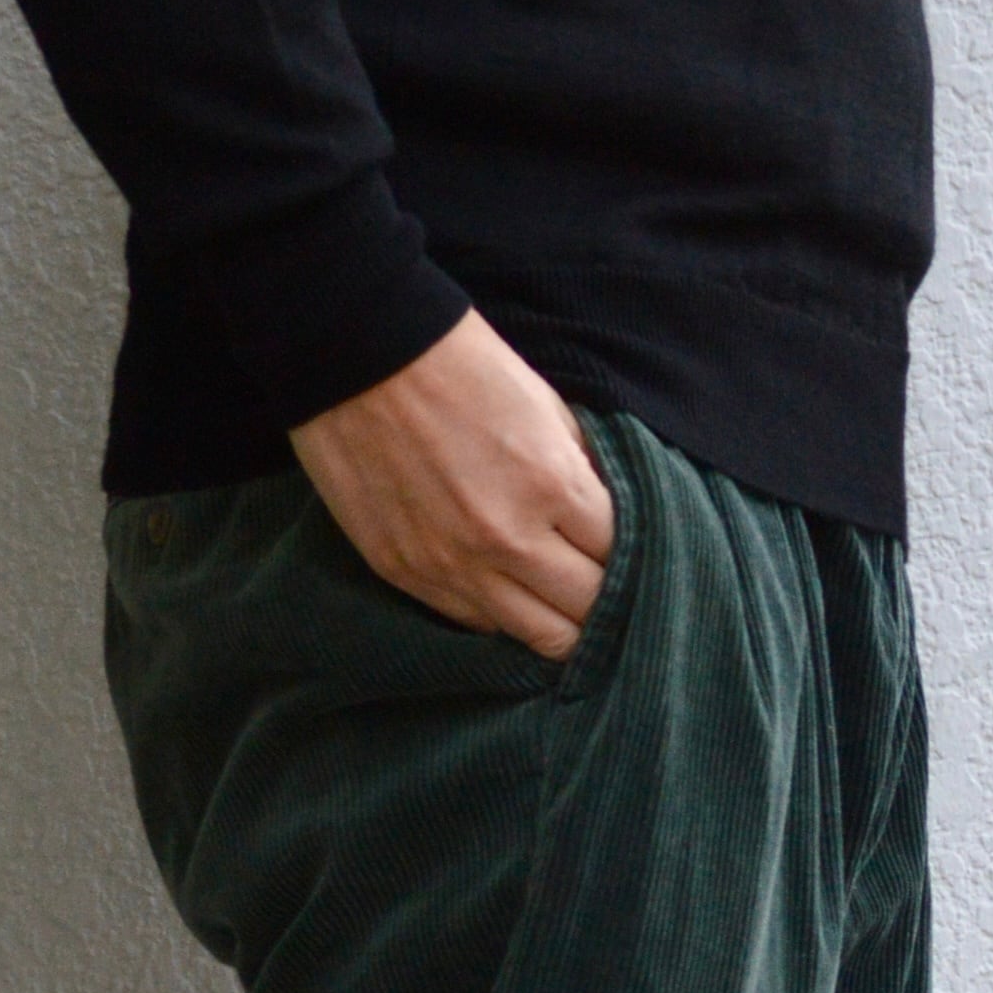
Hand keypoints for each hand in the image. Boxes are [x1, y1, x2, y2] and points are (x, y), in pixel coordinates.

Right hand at [290, 310, 614, 662]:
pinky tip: (508, 590)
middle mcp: (506, 539)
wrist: (356, 357)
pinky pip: (478, 623)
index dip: (635, 555)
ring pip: (538, 635)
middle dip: (605, 598)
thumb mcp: (544, 403)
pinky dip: (503, 615)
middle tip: (604, 584)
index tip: (631, 552)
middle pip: (588, 609)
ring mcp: (454, 566)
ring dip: (559, 621)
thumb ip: (582, 466)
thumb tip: (611, 514)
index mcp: (550, 484)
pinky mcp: (409, 576)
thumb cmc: (458, 365)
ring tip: (562, 602)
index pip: (623, 555)